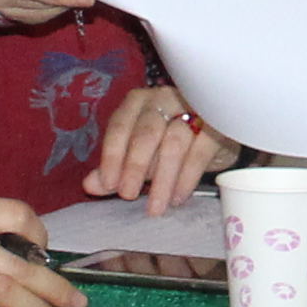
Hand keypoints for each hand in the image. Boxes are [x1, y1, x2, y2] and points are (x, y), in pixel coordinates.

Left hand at [91, 83, 232, 213]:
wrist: (214, 132)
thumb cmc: (168, 141)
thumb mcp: (138, 154)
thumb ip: (114, 168)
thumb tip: (89, 185)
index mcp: (137, 103)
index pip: (120, 126)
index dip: (112, 156)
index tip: (109, 184)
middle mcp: (163, 99)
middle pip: (146, 133)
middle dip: (135, 166)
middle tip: (128, 195)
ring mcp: (192, 108)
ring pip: (173, 143)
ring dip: (162, 179)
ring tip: (156, 207)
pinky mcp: (216, 125)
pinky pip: (199, 153)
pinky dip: (187, 178)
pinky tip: (178, 197)